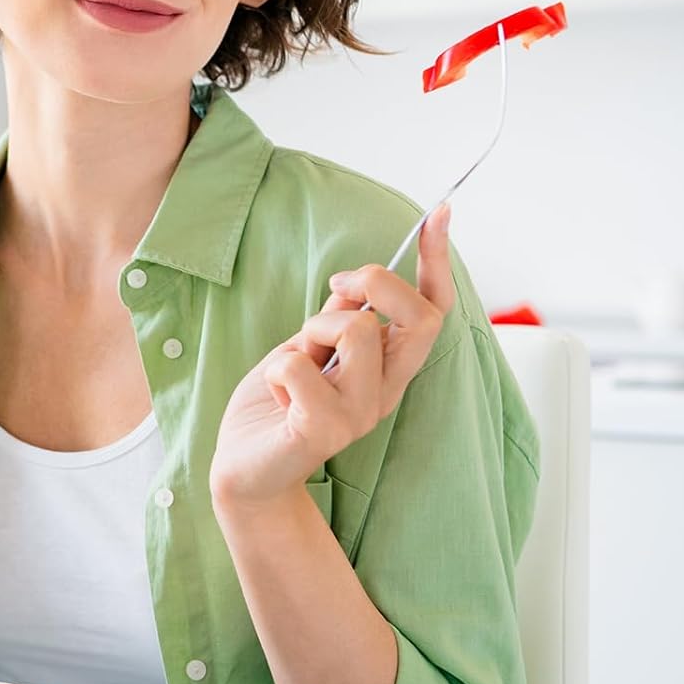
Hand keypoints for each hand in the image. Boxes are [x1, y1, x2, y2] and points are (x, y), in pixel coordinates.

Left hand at [210, 204, 456, 519]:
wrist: (245, 469)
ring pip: (356, 329)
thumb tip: (356, 285)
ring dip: (313, 329)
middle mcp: (385, 391)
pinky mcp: (322, 431)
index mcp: (387, 369)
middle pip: (417, 316)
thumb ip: (339, 321)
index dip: (437, 262)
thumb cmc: (278, 405)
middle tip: (333, 290)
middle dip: (375, 282)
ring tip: (296, 362)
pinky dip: (279, 368)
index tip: (438, 214)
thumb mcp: (311, 347)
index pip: (432, 311)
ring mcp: (359, 415)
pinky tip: (277, 394)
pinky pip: (299, 365)